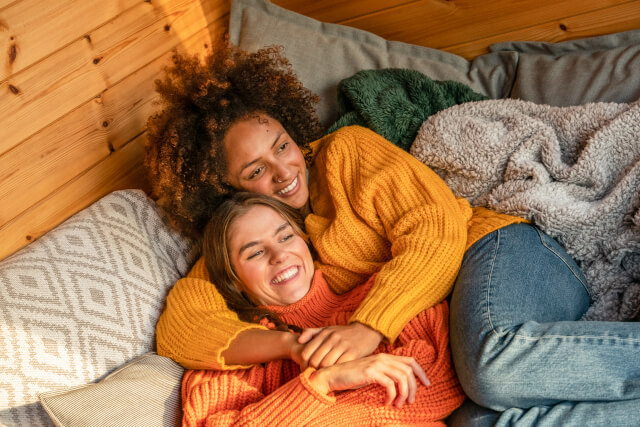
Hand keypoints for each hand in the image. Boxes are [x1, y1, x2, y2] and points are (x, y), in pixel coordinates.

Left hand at [297, 323, 383, 369]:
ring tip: (323, 378)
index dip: (303, 365)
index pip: (306, 353)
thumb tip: (299, 340)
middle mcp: (332, 339)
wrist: (367, 330)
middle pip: (315, 361)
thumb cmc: (345, 332)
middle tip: (314, 377)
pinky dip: (336, 373)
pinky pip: (340, 366)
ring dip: (324, 374)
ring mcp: (343, 346)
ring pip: (326, 365)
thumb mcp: (328, 329)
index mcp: (324, 334)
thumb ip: (312, 332)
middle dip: (313, 371)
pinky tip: (335, 376)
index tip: (305, 371)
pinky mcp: (354, 353)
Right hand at [310, 354, 429, 406]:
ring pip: (402, 377)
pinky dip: (391, 396)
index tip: (427, 384)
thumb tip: (401, 385)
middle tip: (409, 401)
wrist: (333, 375)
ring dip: (403, 394)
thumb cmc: (352, 377)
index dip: (421, 372)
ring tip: (398, 404)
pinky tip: (386, 402)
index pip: (411, 361)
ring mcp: (377, 364)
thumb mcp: (372, 373)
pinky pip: (390, 385)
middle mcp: (383, 357)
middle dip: (413, 388)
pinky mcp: (371, 372)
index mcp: (385, 356)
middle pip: (409, 370)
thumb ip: (386, 374)